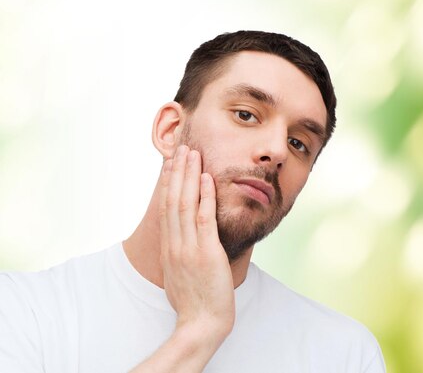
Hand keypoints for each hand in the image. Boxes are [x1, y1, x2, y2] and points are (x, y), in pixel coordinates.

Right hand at [159, 145, 234, 337]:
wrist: (201, 324)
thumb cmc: (194, 302)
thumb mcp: (179, 275)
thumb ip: (179, 256)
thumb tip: (181, 244)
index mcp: (168, 248)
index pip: (165, 208)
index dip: (168, 183)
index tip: (170, 164)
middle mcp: (174, 244)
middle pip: (172, 200)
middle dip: (176, 171)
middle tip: (181, 148)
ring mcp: (188, 248)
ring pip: (185, 203)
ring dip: (189, 176)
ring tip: (192, 154)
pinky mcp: (206, 253)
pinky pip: (203, 218)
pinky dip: (205, 196)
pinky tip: (207, 178)